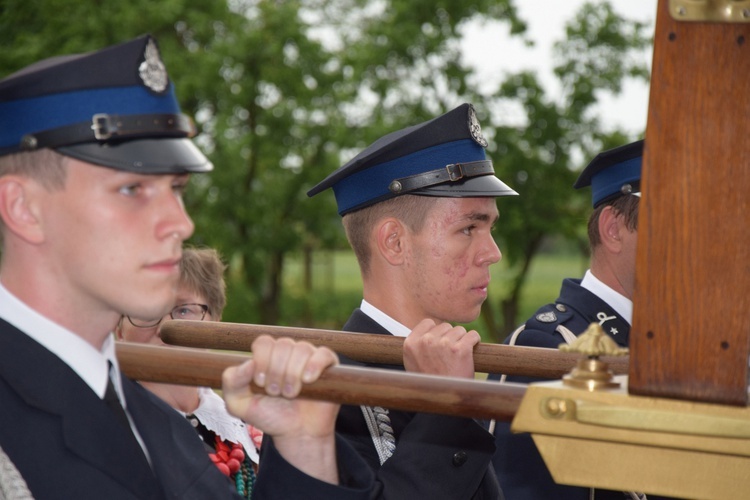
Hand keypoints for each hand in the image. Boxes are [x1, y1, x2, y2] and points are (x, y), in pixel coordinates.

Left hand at [222, 336, 340, 483]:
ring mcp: (309, 356)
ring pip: (301, 349)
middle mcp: (289, 352)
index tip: (261, 384)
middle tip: (276, 393)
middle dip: (276, 372)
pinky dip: (314, 365)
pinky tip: (307, 380)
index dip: (261, 361)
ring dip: (292, 374)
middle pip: (282, 345)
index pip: (264, 342)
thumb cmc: (269, 416)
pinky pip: (322, 354)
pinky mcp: (328, 365)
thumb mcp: (240, 405)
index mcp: (268, 355)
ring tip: (291, 394)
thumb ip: (231, 383)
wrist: (296, 433)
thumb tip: (247, 363)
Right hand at [403, 319, 479, 378]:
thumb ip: (417, 346)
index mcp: (411, 344)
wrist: (445, 401)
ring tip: (457, 357)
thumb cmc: (430, 384)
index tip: (440, 342)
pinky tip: (471, 351)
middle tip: (449, 355)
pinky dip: (474, 341)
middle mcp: (426, 341)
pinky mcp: (461, 349)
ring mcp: (444, 344)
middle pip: (445, 326)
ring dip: (461, 340)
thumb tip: (426, 333)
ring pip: (459, 330)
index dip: (436, 332)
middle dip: (449, 337)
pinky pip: (472, 335)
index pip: (427, 323)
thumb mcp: (412, 364)